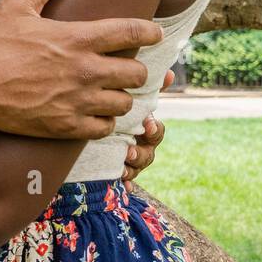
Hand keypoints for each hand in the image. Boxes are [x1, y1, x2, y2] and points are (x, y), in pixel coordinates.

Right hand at [0, 0, 162, 139]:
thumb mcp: (17, 4)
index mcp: (77, 38)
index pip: (131, 32)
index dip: (150, 32)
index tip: (154, 33)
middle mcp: (84, 71)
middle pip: (137, 73)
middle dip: (136, 70)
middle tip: (127, 67)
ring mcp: (77, 101)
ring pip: (124, 103)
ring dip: (121, 97)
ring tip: (111, 92)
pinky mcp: (65, 126)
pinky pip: (104, 128)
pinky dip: (104, 122)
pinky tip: (95, 114)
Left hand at [122, 69, 172, 191]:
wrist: (93, 121)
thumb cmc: (119, 108)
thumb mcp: (131, 97)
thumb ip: (149, 86)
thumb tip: (169, 73)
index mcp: (145, 130)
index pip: (157, 132)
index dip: (155, 130)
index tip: (148, 124)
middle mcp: (140, 147)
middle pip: (148, 155)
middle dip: (141, 154)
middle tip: (130, 151)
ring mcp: (129, 161)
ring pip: (135, 170)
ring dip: (132, 170)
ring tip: (123, 167)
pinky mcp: (114, 171)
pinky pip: (122, 183)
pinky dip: (125, 186)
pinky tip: (122, 187)